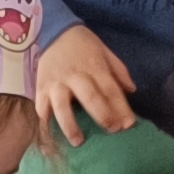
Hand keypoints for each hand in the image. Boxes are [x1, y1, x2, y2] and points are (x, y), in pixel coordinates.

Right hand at [34, 23, 135, 147]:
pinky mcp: (41, 87)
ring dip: (70, 125)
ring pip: (62, 106)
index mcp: (94, 66)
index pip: (110, 89)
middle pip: (90, 98)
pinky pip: (41, 107)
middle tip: (113, 131)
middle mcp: (75, 75)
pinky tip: (51, 134)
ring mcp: (56, 83)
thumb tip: (132, 91)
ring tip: (78, 142)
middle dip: (103, 116)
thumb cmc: (83, 45)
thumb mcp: (105, 51)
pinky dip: (46, 121)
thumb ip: (119, 71)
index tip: (129, 124)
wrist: (54, 31)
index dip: (121, 107)